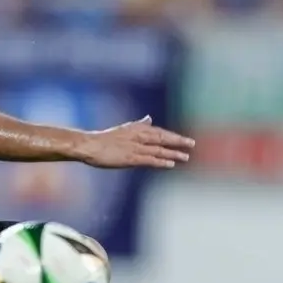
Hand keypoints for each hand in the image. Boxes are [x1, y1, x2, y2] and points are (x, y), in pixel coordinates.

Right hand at [79, 117, 195, 169]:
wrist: (89, 145)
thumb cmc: (103, 140)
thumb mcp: (123, 129)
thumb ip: (138, 124)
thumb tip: (149, 118)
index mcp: (136, 129)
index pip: (158, 132)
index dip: (172, 136)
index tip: (184, 140)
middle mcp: (138, 136)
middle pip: (162, 138)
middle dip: (178, 141)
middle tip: (192, 144)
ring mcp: (135, 147)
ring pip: (159, 149)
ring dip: (173, 153)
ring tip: (186, 157)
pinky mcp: (131, 157)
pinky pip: (150, 159)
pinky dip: (161, 161)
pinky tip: (171, 164)